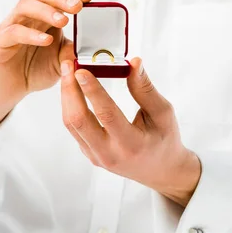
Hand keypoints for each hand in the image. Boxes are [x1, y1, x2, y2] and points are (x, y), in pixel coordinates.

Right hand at [0, 0, 92, 102]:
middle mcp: (27, 17)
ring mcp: (11, 26)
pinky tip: (46, 40)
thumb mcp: (60, 63)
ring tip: (64, 22)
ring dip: (46, 11)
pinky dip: (31, 34)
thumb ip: (71, 54)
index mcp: (43, 17)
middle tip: (77, 6)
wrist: (10, 90)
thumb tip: (86, 47)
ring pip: (25, 6)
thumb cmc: (34, 71)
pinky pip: (14, 31)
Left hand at [60, 57, 200, 205]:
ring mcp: (96, 156)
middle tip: (67, 65)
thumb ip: (145, 89)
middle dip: (70, 89)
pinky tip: (72, 88)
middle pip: (79, 119)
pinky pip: (74, 128)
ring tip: (67, 72)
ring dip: (66, 96)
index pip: (106, 114)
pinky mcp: (89, 154)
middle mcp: (109, 153)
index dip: (92, 90)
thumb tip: (133, 62)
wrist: (161, 170)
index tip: (81, 69)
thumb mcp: (163, 113)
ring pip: (71, 123)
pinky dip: (70, 106)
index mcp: (131, 144)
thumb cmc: (164, 139)